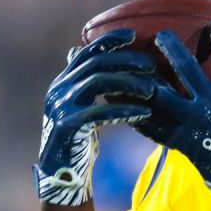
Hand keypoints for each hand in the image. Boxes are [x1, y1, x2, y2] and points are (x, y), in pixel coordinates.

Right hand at [35, 30, 156, 205]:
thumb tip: (99, 61)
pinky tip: (144, 113)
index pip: (87, 51)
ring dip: (128, 83)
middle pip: (95, 63)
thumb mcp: (83, 107)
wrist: (61, 175)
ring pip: (97, 82)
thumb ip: (90, 85)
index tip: (134, 36)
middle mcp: (58, 88)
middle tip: (151, 65)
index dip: (110, 40)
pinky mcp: (67, 125)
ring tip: (152, 89)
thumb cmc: (79, 140)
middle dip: (126, 60)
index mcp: (63, 81)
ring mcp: (60, 106)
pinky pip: (99, 112)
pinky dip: (124, 110)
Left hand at [140, 20, 210, 204]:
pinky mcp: (181, 141)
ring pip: (163, 95)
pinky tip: (126, 108)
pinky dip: (141, 118)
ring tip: (134, 69)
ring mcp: (192, 122)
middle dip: (173, 49)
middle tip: (161, 35)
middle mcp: (209, 103)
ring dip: (148, 80)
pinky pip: (156, 127)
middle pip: (186, 69)